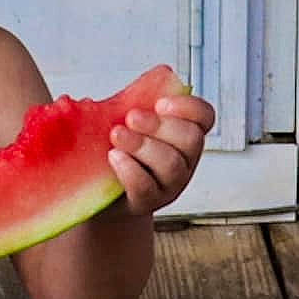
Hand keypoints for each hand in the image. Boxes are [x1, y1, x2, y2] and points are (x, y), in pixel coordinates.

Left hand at [107, 94, 215, 215]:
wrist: (101, 195)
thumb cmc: (117, 152)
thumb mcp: (122, 124)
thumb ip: (121, 106)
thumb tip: (94, 95)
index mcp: (182, 134)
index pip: (204, 117)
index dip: (189, 107)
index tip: (161, 103)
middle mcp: (183, 160)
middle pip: (191, 139)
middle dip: (160, 125)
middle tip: (131, 117)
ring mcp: (168, 185)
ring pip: (171, 165)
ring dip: (143, 145)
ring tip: (117, 135)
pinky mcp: (147, 202)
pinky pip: (146, 187)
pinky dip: (129, 169)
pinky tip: (113, 156)